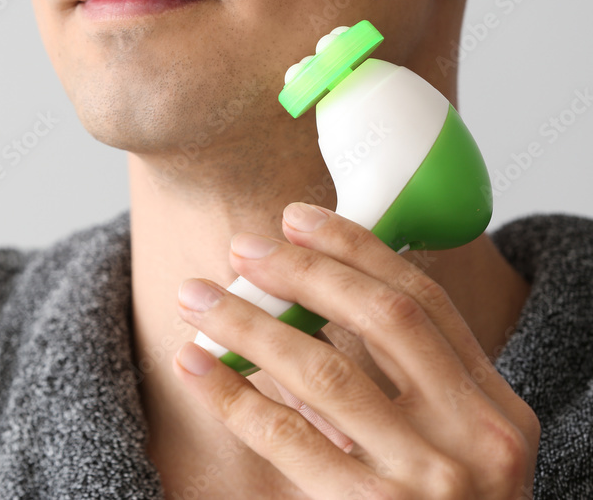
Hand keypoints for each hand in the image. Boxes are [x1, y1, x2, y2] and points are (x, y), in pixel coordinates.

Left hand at [172, 202, 539, 498]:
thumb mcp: (446, 444)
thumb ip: (395, 383)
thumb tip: (305, 305)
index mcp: (495, 408)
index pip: (424, 302)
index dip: (357, 250)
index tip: (298, 218)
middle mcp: (476, 437)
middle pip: (384, 319)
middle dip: (305, 272)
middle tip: (242, 249)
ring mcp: (430, 478)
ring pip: (325, 372)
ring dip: (251, 325)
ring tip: (199, 298)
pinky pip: (288, 437)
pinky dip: (234, 393)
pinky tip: (197, 363)